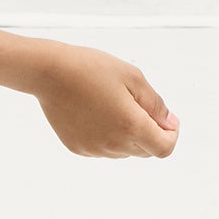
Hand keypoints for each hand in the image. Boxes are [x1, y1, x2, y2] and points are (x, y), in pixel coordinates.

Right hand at [31, 43, 180, 158]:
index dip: (171, 135)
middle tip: (134, 105)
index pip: (164, 148)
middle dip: (148, 132)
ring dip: (126, 135)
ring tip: (109, 105)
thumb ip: (155, 104)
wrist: (47, 72)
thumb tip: (168, 123)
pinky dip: (106, 136)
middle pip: (145, 150)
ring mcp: (94, 148)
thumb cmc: (90, 68)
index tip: (165, 119)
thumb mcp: (132, 76)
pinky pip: (102, 149)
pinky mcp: (78, 147)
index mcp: (131, 126)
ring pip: (123, 150)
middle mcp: (114, 144)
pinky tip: (93, 113)